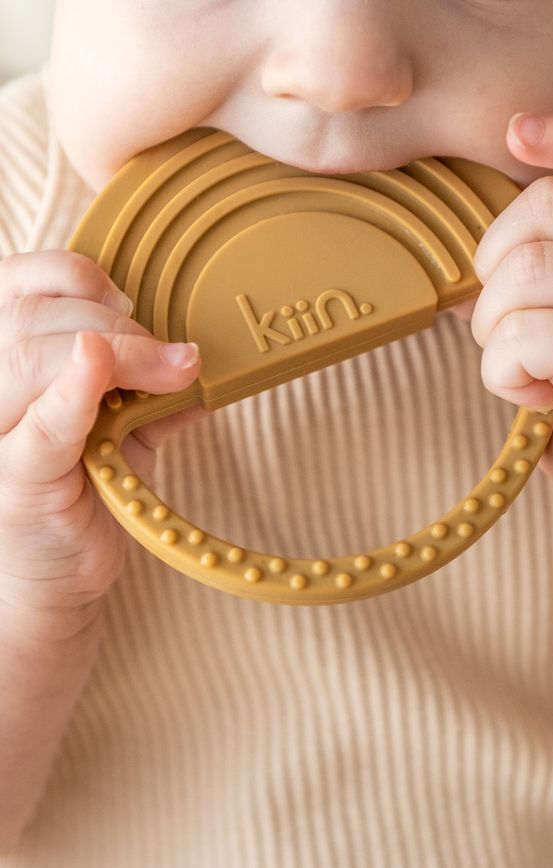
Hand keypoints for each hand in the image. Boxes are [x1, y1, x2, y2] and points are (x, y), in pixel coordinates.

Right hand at [0, 251, 206, 609]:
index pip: (16, 284)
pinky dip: (74, 391)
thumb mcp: (113, 424)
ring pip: (34, 357)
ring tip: (173, 368)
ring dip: (120, 351)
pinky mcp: (16, 477)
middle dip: (115, 322)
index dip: (74, 276)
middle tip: (171, 353)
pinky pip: (43, 426)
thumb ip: (144, 388)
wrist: (57, 573)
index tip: (132, 306)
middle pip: (32, 318)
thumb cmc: (79, 492)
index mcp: (0, 360)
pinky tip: (99, 364)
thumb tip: (199, 357)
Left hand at [470, 112, 552, 499]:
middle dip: (496, 272)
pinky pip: (522, 334)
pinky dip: (502, 371)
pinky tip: (532, 396)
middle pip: (545, 211)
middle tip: (509, 330)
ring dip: (495, 329)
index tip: (518, 131)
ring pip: (525, 273)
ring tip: (522, 367)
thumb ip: (552, 261)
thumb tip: (480, 245)